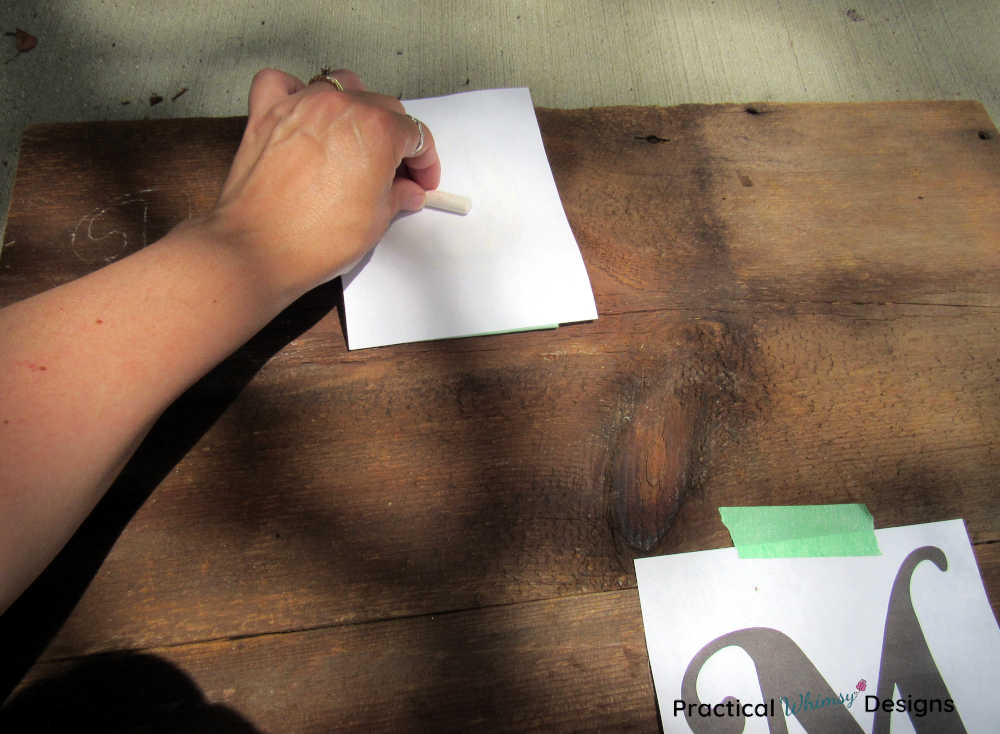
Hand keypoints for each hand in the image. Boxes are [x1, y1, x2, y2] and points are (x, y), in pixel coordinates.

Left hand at [204, 68, 440, 299]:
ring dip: (355, 108)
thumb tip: (405, 190)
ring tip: (355, 139)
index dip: (425, 161)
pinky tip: (304, 114)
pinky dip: (295, 91)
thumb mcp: (375, 221)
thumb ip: (396, 196)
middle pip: (383, 107)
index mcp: (377, 130)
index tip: (421, 180)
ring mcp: (301, 106)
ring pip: (340, 86)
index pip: (416, 134)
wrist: (258, 250)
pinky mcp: (267, 115)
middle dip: (395, 139)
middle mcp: (340, 108)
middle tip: (394, 173)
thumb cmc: (313, 239)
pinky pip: (282, 83)